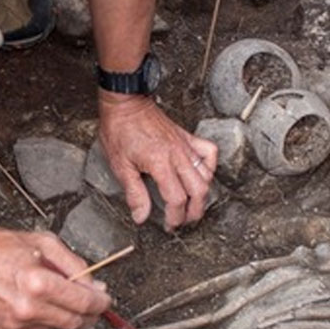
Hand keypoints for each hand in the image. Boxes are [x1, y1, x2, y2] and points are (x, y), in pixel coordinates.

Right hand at [0, 227, 110, 328]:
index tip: (105, 299)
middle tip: (89, 302)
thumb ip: (74, 265)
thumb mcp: (43, 243)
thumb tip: (95, 287)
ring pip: (56, 328)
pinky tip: (28, 302)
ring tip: (46, 293)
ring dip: (61, 314)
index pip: (84, 303)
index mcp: (37, 283)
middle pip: (75, 322)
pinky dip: (39, 319)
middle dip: (88, 313)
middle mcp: (26, 309)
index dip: (101, 302)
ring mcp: (14, 325)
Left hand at [99, 93, 217, 230]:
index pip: (176, 199)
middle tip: (183, 220)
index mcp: (160, 163)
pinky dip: (210, 166)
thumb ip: (134, 193)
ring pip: (206, 174)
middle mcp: (177, 155)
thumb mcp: (120, 166)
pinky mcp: (187, 136)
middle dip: (194, 211)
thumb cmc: (119, 130)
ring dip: (202, 193)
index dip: (175, 217)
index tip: (169, 225)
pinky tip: (201, 174)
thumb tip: (141, 216)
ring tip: (192, 204)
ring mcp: (185, 145)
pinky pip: (209, 152)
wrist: (126, 103)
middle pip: (198, 190)